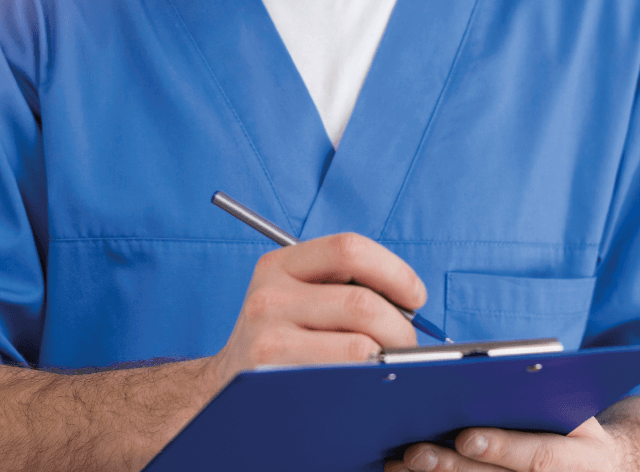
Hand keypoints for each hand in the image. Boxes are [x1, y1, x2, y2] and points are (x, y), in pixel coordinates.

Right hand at [210, 232, 425, 386]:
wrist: (224, 390)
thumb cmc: (279, 340)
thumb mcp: (295, 297)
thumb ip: (341, 286)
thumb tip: (408, 303)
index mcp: (280, 264)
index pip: (349, 248)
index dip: (394, 270)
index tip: (415, 296)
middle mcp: (270, 295)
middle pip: (363, 302)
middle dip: (401, 328)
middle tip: (407, 345)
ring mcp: (269, 338)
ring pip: (361, 345)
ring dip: (390, 358)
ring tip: (388, 366)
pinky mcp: (277, 380)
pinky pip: (345, 376)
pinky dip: (369, 380)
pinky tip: (366, 383)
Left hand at [385, 416, 626, 471]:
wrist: (603, 469)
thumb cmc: (575, 427)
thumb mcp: (572, 406)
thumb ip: (537, 394)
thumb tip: (481, 370)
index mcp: (580, 459)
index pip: (538, 456)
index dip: (502, 448)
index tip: (465, 437)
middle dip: (454, 468)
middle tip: (415, 453)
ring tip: (398, 465)